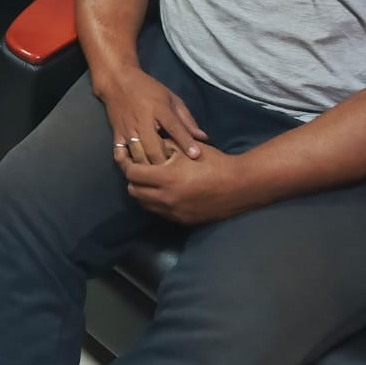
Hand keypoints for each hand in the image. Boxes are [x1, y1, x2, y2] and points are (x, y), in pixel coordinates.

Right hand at [95, 67, 207, 164]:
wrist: (117, 80)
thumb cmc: (148, 88)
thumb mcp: (171, 98)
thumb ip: (186, 119)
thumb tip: (203, 137)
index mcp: (159, 108)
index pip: (174, 127)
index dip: (186, 142)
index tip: (196, 155)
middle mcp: (142, 120)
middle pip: (154, 148)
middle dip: (165, 163)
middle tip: (175, 172)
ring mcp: (128, 128)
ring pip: (138, 154)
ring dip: (149, 167)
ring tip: (159, 175)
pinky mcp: (116, 133)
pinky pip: (120, 154)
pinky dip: (129, 164)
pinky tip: (138, 170)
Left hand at [114, 142, 247, 224]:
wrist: (239, 186)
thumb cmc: (213, 162)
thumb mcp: (186, 148)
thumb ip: (163, 145)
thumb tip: (145, 143)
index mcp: (167, 178)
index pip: (132, 174)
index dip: (126, 164)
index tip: (125, 157)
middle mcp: (167, 198)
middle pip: (134, 191)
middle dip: (133, 179)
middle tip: (138, 168)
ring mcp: (174, 212)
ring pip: (144, 204)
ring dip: (142, 192)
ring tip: (150, 180)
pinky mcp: (182, 220)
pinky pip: (159, 212)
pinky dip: (155, 202)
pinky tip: (163, 191)